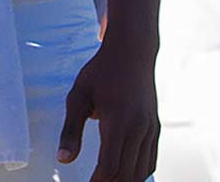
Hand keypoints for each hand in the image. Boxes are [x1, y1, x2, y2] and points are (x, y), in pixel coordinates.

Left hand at [58, 36, 159, 180]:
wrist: (132, 51)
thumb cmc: (101, 71)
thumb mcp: (78, 96)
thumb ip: (70, 130)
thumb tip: (63, 160)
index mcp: (118, 121)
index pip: (110, 166)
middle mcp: (138, 128)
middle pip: (126, 174)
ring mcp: (150, 129)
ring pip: (142, 171)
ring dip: (125, 181)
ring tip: (106, 181)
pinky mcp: (155, 128)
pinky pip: (151, 160)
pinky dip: (139, 173)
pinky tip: (125, 175)